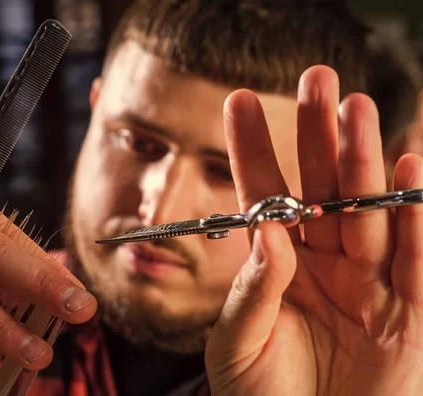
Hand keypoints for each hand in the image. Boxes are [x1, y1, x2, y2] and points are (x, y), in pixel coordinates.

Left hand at [205, 66, 422, 394]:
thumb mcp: (238, 343)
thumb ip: (250, 289)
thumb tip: (266, 230)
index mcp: (278, 264)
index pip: (263, 195)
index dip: (253, 148)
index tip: (239, 101)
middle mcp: (324, 262)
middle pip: (320, 187)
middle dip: (317, 134)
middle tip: (316, 79)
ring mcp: (368, 281)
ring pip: (367, 210)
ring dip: (364, 159)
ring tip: (356, 108)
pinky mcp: (409, 310)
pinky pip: (415, 257)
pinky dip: (416, 214)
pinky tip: (409, 166)